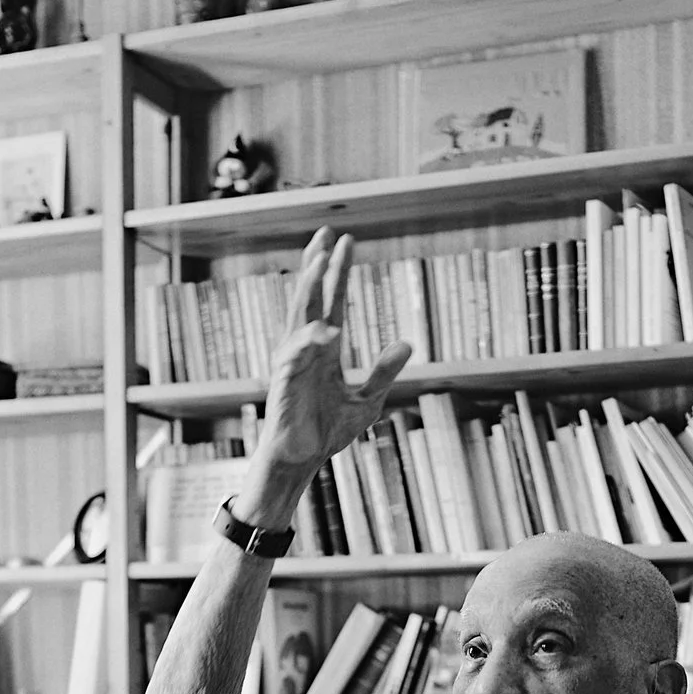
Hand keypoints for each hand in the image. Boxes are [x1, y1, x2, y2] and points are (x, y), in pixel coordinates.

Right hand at [251, 229, 411, 496]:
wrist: (303, 460)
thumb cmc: (327, 431)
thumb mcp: (368, 400)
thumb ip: (385, 371)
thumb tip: (408, 343)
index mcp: (324, 349)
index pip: (332, 300)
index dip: (338, 270)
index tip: (347, 241)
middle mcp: (305, 348)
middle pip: (311, 296)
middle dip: (319, 264)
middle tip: (329, 233)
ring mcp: (292, 363)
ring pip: (299, 316)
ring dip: (308, 288)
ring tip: (320, 261)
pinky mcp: (284, 384)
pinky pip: (295, 357)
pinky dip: (309, 343)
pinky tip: (325, 332)